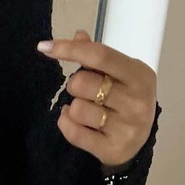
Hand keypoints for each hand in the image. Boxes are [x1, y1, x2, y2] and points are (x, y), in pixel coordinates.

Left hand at [36, 29, 157, 170]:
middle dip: (74, 85)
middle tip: (84, 91)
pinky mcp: (112, 149)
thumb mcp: (120, 74)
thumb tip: (77, 36)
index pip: (100, 55)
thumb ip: (98, 56)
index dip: (70, 49)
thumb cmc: (126, 100)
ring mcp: (125, 127)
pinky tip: (75, 122)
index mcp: (139, 75)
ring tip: (85, 110)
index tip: (45, 47)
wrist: (139, 143)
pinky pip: (73, 133)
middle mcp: (136, 101)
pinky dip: (66, 124)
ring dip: (73, 108)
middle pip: (82, 83)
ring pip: (76, 109)